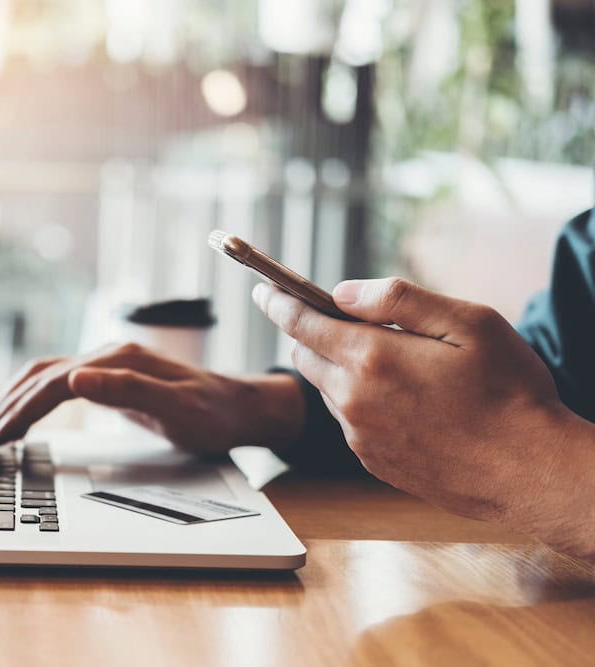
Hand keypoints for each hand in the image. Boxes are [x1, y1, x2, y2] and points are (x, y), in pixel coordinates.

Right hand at [0, 342, 304, 459]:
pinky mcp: (109, 377)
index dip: (17, 414)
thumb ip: (127, 390)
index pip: (50, 386)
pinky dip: (31, 398)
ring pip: (43, 377)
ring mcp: (107, 364)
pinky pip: (57, 384)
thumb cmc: (214, 413)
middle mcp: (106, 355)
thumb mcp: (178, 407)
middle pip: (39, 379)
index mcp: (116, 360)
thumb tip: (75, 378)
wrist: (241, 407)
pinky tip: (22, 415)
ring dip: (12, 402)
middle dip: (4, 412)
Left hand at [254, 278, 594, 558]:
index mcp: (372, 358)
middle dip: (311, 333)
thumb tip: (343, 292)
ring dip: (340, 369)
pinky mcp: (372, 461)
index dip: (279, 302)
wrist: (530, 471)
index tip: (264, 290)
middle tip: (339, 320)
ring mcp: (360, 436)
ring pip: (327, 390)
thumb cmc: (509, 391)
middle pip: (306, 356)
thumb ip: (398, 299)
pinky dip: (359, 402)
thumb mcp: (468, 323)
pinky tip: (403, 401)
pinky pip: (349, 421)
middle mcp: (354, 400)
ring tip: (391, 363)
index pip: (302, 323)